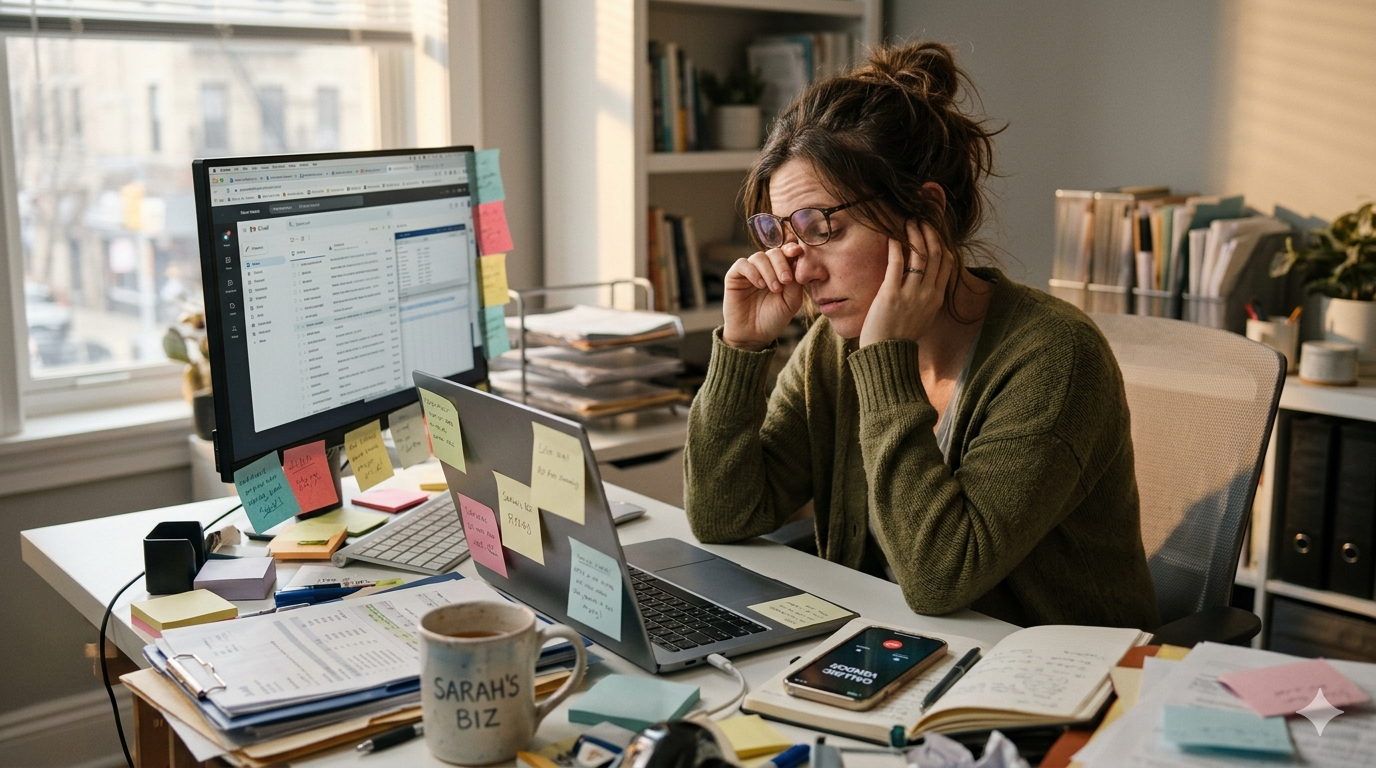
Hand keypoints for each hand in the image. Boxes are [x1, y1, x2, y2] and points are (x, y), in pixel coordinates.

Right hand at [721, 243, 806, 350]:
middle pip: (774, 252)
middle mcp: (765, 268)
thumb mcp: (791, 303)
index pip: (786, 253)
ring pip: (759, 257)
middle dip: (782, 263)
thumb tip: (797, 261)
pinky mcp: (735, 276)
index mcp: (780, 271)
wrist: (753, 336)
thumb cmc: (773, 319)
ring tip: (774, 289)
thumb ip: (796, 283)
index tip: (798, 253)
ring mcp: (749, 271)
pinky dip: (753, 271)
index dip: (792, 249)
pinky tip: (760, 285)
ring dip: (769, 271)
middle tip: (786, 280)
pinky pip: (742, 264)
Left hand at [859, 221, 954, 347]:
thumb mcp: (923, 317)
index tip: (932, 231)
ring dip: (914, 235)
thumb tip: (926, 285)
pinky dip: (896, 247)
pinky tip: (892, 236)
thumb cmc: (900, 338)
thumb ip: (926, 299)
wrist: (887, 356)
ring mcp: (911, 294)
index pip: (946, 263)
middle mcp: (928, 294)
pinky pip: (896, 264)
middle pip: (935, 254)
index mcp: (936, 298)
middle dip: (929, 233)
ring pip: (919, 255)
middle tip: (920, 220)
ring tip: (908, 222)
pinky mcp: (891, 294)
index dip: (940, 243)